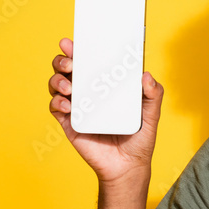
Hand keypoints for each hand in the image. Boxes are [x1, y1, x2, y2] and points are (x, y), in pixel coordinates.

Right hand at [48, 37, 163, 183]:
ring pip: (56, 85)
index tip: (72, 42)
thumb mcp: (151, 114)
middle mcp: (88, 92)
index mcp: (105, 85)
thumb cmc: (139, 139)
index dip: (78, 49)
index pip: (89, 61)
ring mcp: (77, 107)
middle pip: (66, 69)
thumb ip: (153, 94)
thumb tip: (146, 75)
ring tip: (69, 86)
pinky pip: (55, 108)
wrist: (128, 167)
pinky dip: (57, 103)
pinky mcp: (69, 123)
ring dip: (57, 80)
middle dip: (62, 60)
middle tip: (70, 63)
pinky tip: (68, 105)